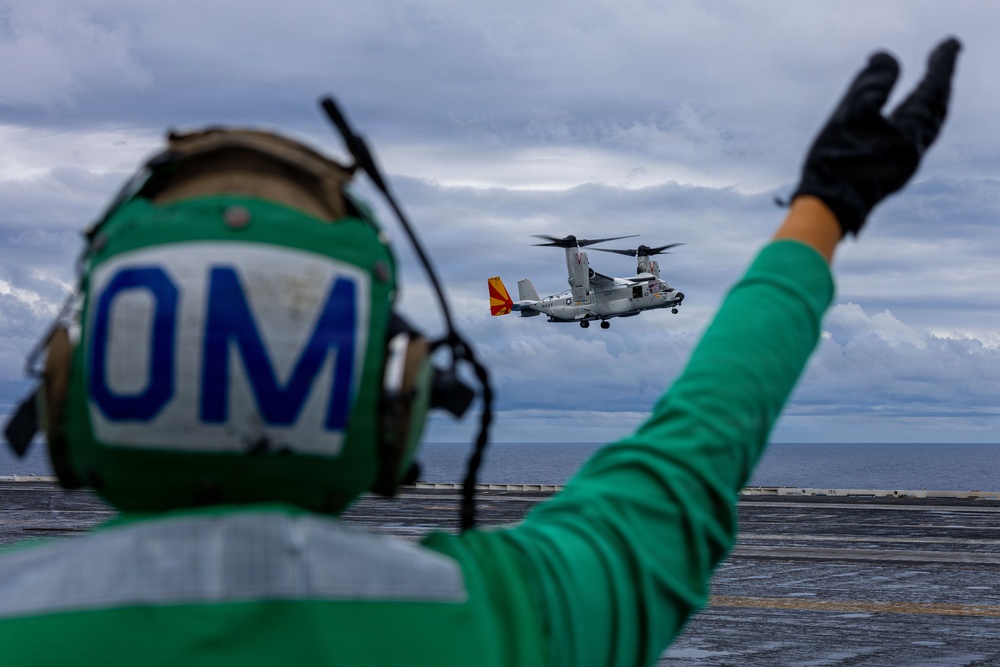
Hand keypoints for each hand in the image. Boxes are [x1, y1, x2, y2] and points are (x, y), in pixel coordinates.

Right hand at [792, 37, 961, 235]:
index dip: (942, 65)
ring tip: (925, 85)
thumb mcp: (851, 113)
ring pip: (924, 126)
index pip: (934, 91)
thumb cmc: (836, 162)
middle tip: (942, 59)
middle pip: (936, 109)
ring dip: (927, 102)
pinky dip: (913, 119)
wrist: (826, 210)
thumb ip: (872, 83)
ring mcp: (902, 165)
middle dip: (939, 83)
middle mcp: (913, 151)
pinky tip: (901, 118)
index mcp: (911, 135)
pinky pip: (911, 139)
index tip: (948, 45)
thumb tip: (886, 59)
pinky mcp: (888, 174)